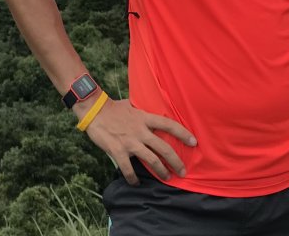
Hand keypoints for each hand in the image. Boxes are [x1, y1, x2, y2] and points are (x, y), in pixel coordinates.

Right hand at [81, 97, 196, 184]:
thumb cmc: (113, 107)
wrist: (94, 110)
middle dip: (176, 162)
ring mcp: (130, 142)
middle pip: (164, 148)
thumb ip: (143, 113)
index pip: (169, 125)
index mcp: (145, 118)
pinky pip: (129, 169)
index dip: (183, 134)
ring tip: (166, 177)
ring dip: (161, 171)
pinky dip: (133, 178)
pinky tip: (136, 183)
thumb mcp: (132, 106)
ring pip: (152, 160)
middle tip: (183, 171)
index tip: (194, 142)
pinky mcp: (118, 151)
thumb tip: (152, 115)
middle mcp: (140, 131)